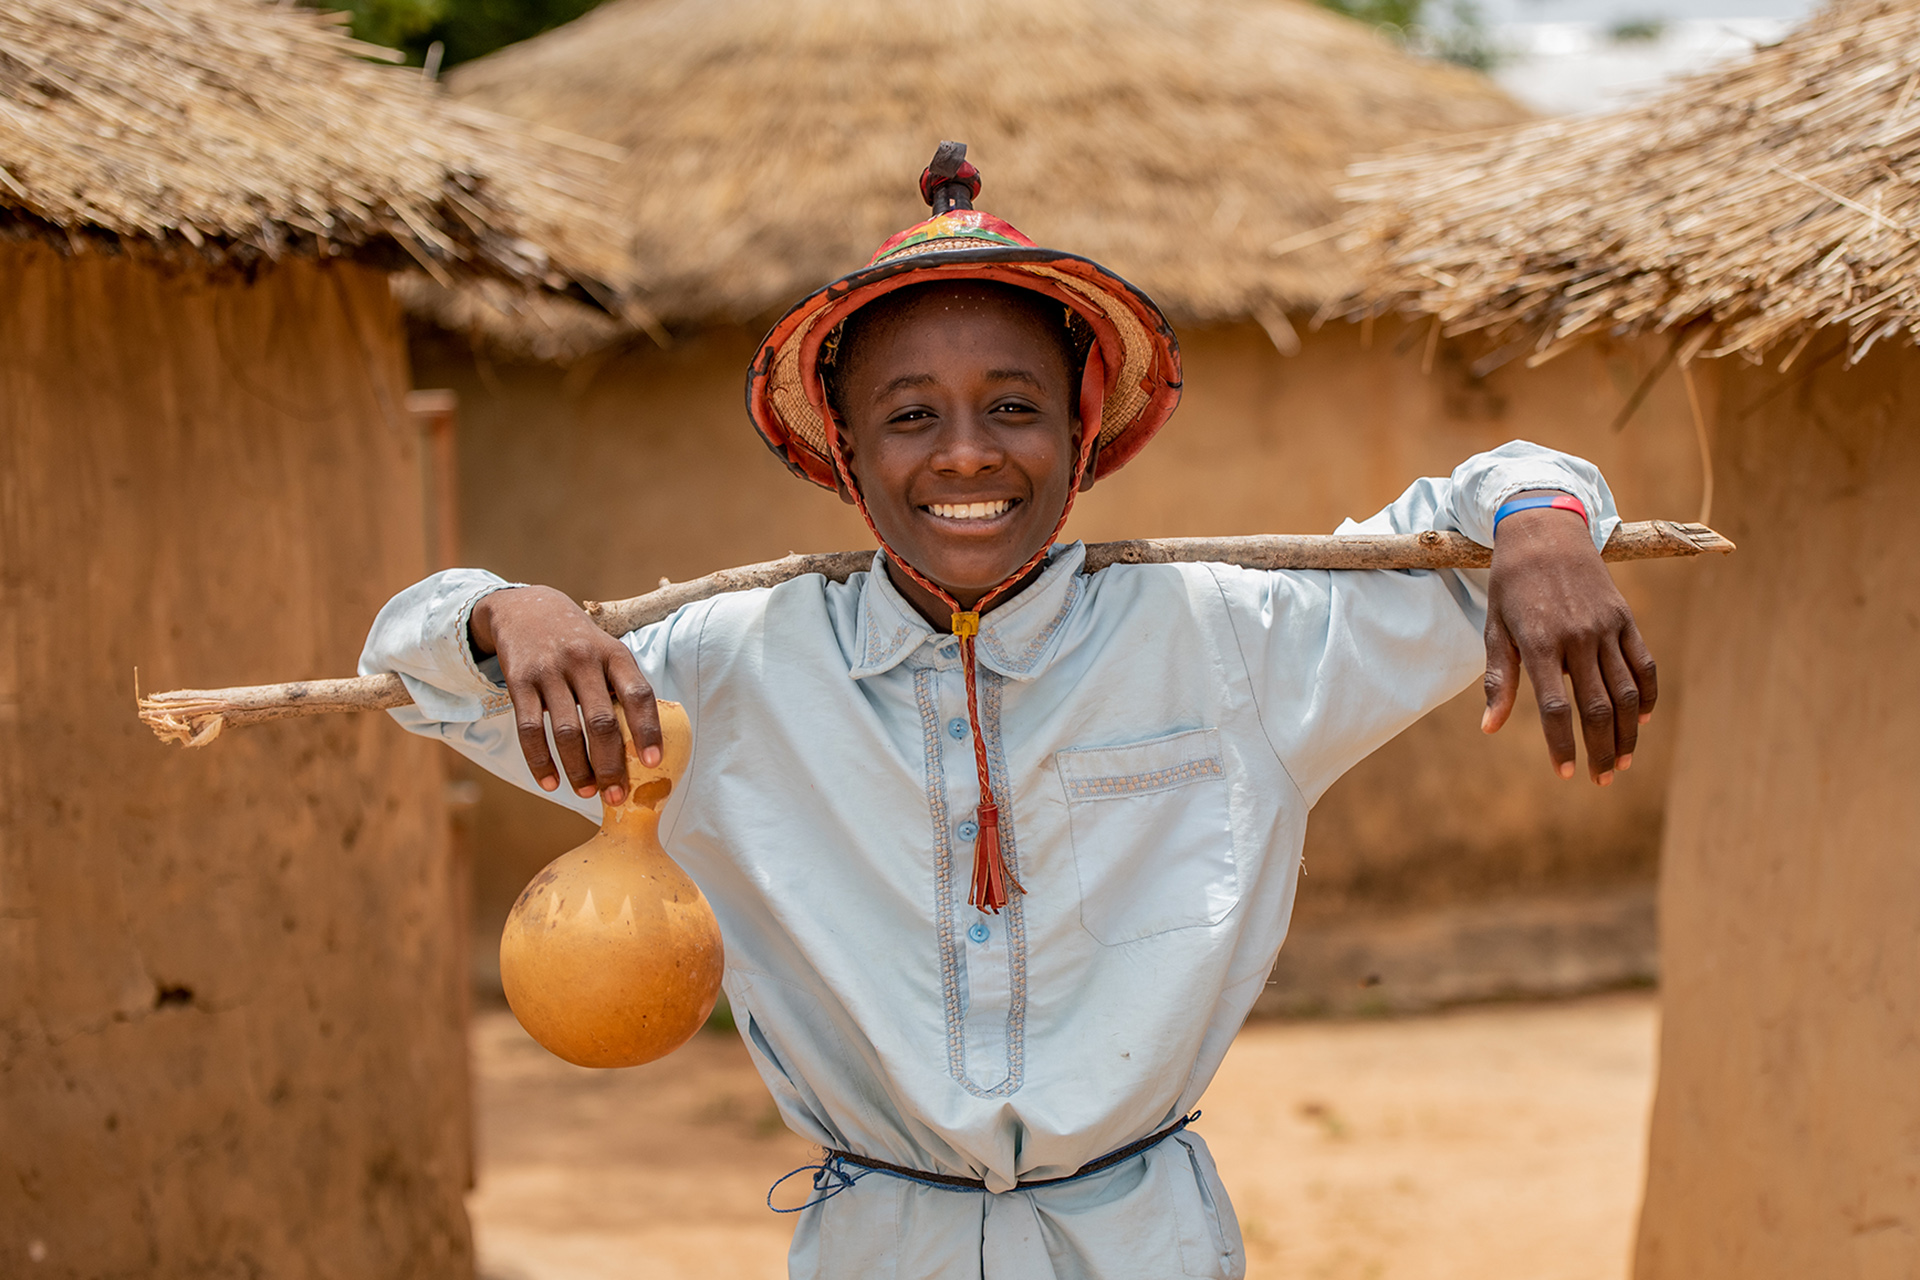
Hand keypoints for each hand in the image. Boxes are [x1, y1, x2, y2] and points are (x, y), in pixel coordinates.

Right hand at [469, 586, 660, 803]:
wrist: (526, 608)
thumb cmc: (579, 642)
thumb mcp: (608, 652)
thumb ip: (623, 689)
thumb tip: (645, 746)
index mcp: (615, 655)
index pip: (639, 695)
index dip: (648, 731)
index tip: (653, 764)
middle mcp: (584, 660)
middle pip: (602, 722)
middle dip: (611, 764)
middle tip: (617, 796)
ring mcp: (550, 670)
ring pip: (566, 731)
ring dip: (578, 768)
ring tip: (587, 793)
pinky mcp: (519, 680)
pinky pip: (529, 729)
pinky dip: (540, 761)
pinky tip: (550, 783)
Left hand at [1482, 494, 1656, 784]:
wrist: (1544, 531)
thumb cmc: (1512, 585)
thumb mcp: (1495, 629)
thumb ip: (1498, 680)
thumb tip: (1490, 728)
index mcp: (1541, 643)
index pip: (1558, 709)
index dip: (1563, 745)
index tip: (1566, 773)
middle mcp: (1578, 637)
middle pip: (1599, 708)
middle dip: (1602, 749)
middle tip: (1602, 779)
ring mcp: (1607, 627)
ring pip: (1627, 691)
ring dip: (1628, 732)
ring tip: (1623, 761)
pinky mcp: (1625, 618)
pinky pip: (1644, 664)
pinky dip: (1646, 695)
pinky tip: (1642, 719)